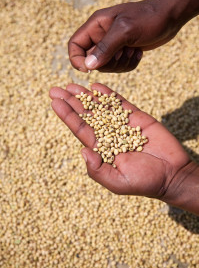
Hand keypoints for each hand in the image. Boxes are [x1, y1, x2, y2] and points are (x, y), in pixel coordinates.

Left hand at [49, 83, 189, 199]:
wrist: (172, 173)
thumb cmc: (144, 182)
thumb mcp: (117, 182)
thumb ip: (97, 169)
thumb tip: (82, 150)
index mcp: (101, 149)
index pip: (80, 129)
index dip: (67, 115)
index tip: (55, 102)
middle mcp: (108, 134)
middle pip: (86, 115)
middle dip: (71, 102)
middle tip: (56, 90)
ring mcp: (121, 124)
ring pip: (100, 107)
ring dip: (86, 96)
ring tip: (72, 85)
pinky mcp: (136, 116)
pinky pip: (120, 103)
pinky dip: (108, 94)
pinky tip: (96, 86)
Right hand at [68, 0, 180, 72]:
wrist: (170, 17)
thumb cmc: (148, 17)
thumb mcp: (125, 30)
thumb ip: (106, 47)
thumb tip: (88, 66)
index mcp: (96, 26)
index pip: (75, 45)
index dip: (77, 60)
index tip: (88, 69)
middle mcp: (101, 36)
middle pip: (91, 60)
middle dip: (109, 62)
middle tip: (124, 51)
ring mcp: (112, 45)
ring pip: (107, 66)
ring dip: (121, 63)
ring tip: (133, 49)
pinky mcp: (123, 52)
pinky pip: (119, 68)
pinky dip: (129, 64)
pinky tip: (138, 51)